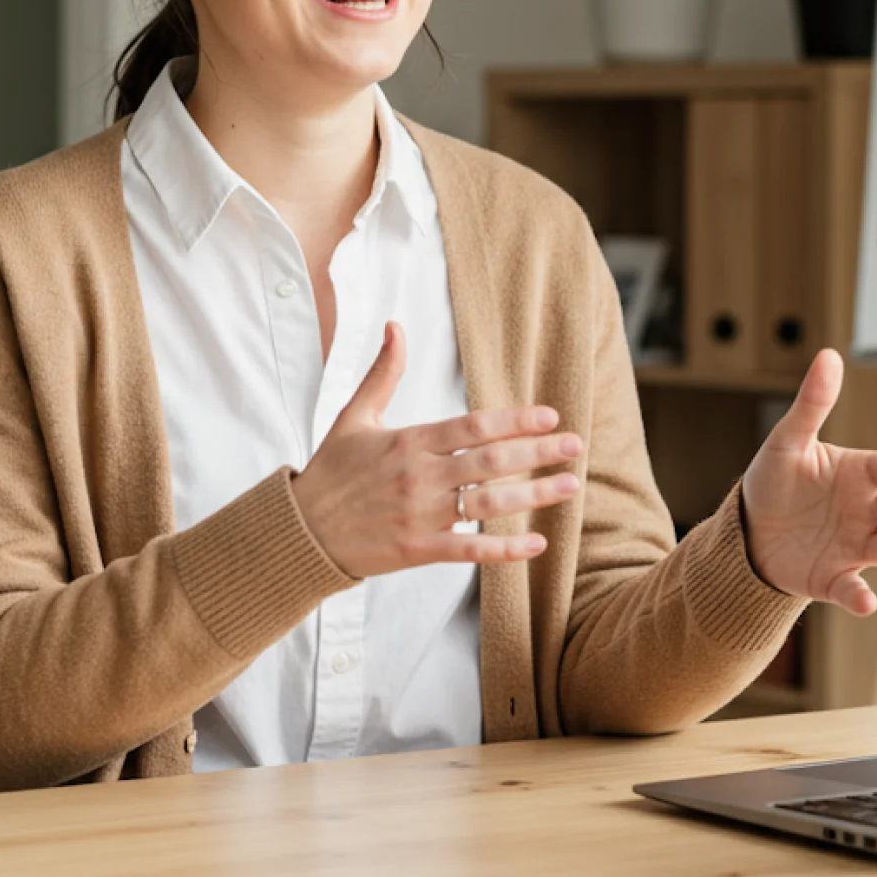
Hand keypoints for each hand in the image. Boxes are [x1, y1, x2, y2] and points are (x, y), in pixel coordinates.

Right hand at [292, 321, 583, 577]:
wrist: (300, 530)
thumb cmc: (331, 471)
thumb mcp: (354, 416)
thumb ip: (383, 373)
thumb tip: (395, 325)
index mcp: (409, 441)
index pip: (474, 426)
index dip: (516, 420)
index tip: (550, 417)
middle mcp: (420, 476)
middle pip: (491, 461)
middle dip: (538, 453)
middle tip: (575, 447)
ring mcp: (421, 515)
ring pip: (489, 504)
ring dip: (534, 496)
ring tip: (569, 487)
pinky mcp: (418, 549)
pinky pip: (471, 550)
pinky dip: (506, 549)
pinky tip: (537, 544)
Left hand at [741, 348, 876, 615]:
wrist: (750, 531)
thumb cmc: (776, 482)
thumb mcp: (788, 440)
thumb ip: (812, 404)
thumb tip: (829, 356)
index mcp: (860, 474)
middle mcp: (867, 512)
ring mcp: (855, 546)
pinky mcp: (834, 578)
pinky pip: (851, 588)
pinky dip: (860, 596)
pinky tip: (868, 603)